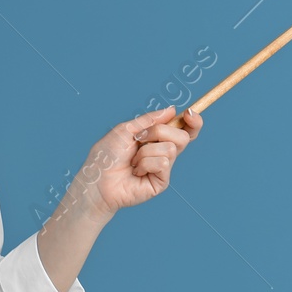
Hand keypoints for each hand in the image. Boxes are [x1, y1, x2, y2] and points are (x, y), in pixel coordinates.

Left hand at [87, 105, 203, 214]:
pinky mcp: (162, 181)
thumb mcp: (126, 129)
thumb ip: (149, 119)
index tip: (189, 112)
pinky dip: (145, 163)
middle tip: (139, 138)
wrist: (97, 180)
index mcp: (157, 138)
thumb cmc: (107, 156)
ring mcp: (163, 168)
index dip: (193, 121)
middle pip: (182, 136)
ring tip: (132, 160)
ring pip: (170, 148)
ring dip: (145, 151)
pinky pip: (163, 163)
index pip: (184, 130)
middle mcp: (163, 152)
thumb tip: (172, 110)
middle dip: (159, 132)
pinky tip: (136, 171)